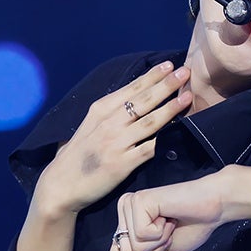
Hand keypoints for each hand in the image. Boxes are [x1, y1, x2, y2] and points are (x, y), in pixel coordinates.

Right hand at [35, 62, 193, 219]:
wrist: (62, 185)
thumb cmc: (77, 156)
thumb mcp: (89, 126)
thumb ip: (109, 114)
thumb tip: (134, 102)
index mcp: (100, 110)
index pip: (131, 89)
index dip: (152, 76)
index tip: (169, 65)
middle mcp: (109, 123)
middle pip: (144, 100)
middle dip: (167, 84)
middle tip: (186, 71)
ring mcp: (116, 143)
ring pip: (150, 121)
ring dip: (171, 108)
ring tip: (188, 96)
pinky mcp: (122, 164)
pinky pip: (150, 148)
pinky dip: (166, 138)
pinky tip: (180, 130)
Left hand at [111, 166, 250, 250]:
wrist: (213, 209)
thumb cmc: (192, 226)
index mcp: (127, 219)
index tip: (160, 248)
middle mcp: (125, 208)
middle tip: (168, 231)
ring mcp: (130, 204)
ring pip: (133, 247)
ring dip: (159, 242)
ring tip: (169, 223)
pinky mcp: (139, 201)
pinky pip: (142, 234)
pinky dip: (162, 233)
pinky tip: (169, 217)